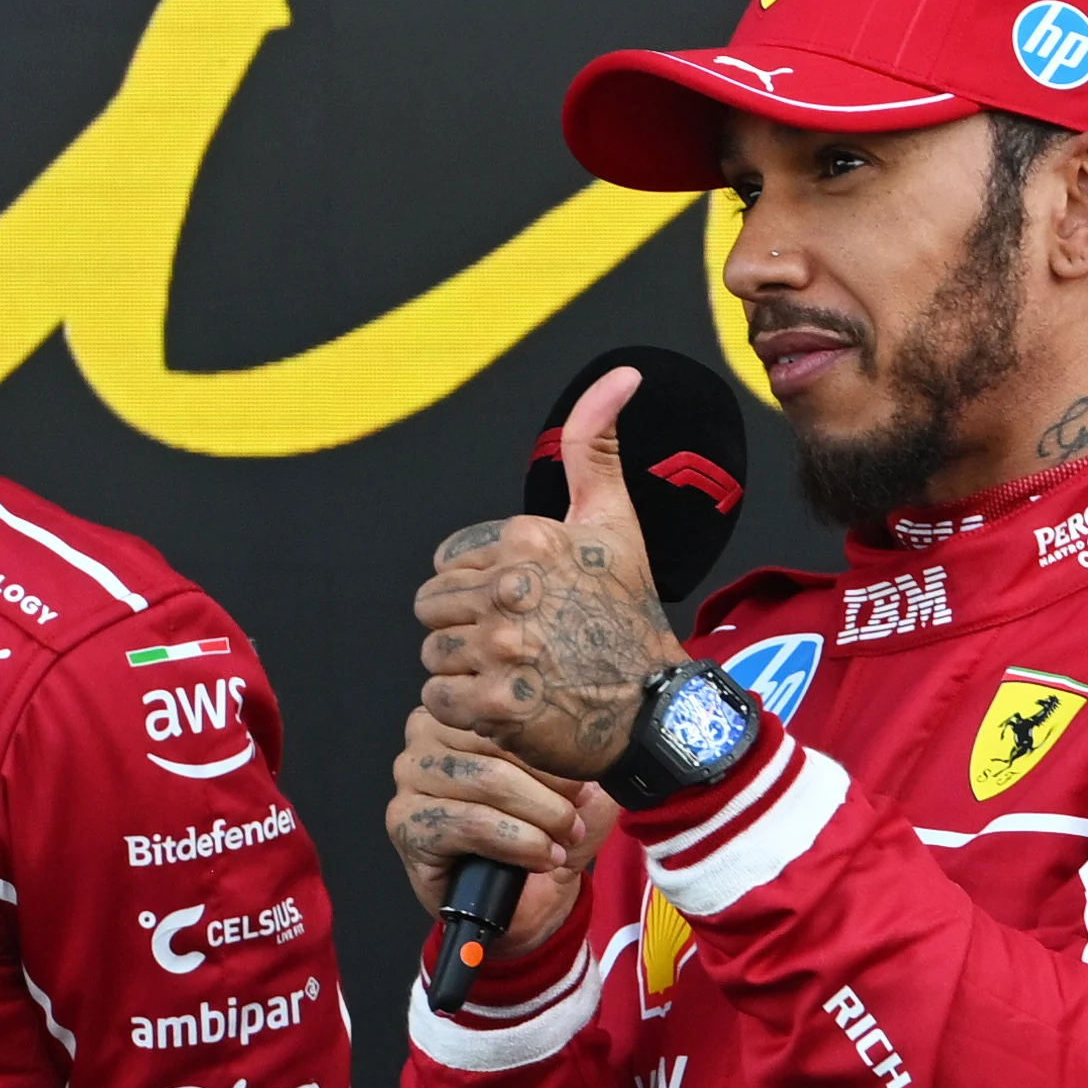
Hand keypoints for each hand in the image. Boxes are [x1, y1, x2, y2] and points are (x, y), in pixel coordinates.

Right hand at [385, 709, 622, 960]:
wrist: (521, 902)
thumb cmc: (541, 833)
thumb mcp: (581, 790)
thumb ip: (590, 758)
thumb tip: (600, 741)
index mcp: (466, 709)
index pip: (512, 712)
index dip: (553, 750)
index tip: (584, 784)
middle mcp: (426, 733)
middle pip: (498, 743)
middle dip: (549, 788)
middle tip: (575, 819)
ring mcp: (410, 778)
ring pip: (486, 782)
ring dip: (538, 817)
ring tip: (562, 840)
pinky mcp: (405, 823)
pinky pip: (468, 823)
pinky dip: (516, 842)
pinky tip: (540, 857)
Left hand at [416, 365, 691, 777]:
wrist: (655, 709)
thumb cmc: (628, 617)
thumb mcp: (614, 523)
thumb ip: (594, 447)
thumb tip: (621, 375)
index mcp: (529, 540)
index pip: (449, 565)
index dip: (481, 589)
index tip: (526, 607)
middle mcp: (513, 589)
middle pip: (433, 609)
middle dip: (467, 629)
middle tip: (519, 647)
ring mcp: (502, 650)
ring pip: (433, 655)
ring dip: (465, 671)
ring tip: (515, 675)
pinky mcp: (493, 706)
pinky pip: (436, 700)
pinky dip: (463, 711)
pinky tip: (506, 706)